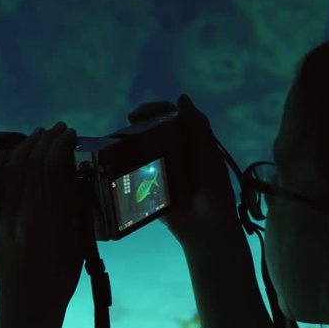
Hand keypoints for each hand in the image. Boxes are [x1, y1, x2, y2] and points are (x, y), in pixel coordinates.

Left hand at [0, 122, 83, 313]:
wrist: (28, 306)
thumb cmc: (60, 278)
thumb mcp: (76, 242)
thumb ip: (75, 209)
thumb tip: (79, 177)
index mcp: (47, 221)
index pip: (50, 169)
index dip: (60, 146)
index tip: (72, 134)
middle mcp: (21, 216)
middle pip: (29, 165)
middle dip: (45, 140)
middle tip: (60, 128)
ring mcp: (3, 220)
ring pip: (9, 172)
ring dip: (24, 148)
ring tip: (38, 134)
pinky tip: (6, 155)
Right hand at [127, 95, 239, 244]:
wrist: (207, 229)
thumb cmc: (213, 191)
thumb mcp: (208, 157)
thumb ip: (198, 128)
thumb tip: (182, 98)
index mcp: (192, 143)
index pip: (172, 117)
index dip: (157, 110)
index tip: (142, 113)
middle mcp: (176, 153)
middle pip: (154, 130)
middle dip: (140, 122)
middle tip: (130, 121)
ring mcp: (162, 170)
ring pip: (143, 149)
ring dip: (130, 141)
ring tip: (119, 138)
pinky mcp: (151, 189)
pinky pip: (135, 174)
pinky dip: (125, 165)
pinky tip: (114, 160)